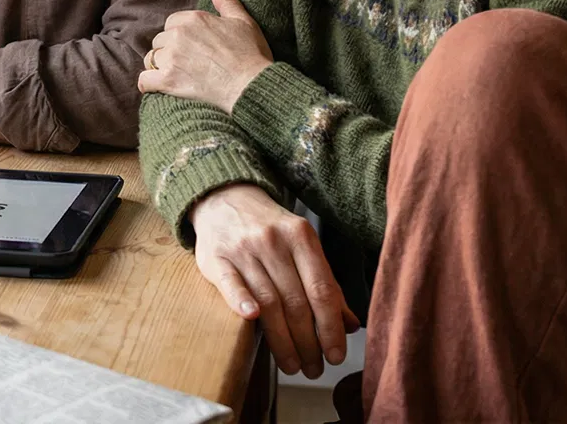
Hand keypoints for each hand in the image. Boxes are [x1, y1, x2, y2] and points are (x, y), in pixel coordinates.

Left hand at [139, 0, 274, 113]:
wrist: (251, 85)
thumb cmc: (250, 54)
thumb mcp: (242, 21)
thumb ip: (225, 0)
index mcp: (194, 19)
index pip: (171, 23)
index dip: (179, 35)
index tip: (191, 46)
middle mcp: (178, 35)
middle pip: (160, 40)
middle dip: (169, 50)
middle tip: (185, 62)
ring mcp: (171, 57)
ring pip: (151, 58)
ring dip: (159, 66)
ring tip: (175, 74)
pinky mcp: (168, 80)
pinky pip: (145, 80)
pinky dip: (149, 83)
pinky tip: (156, 86)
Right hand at [189, 184, 359, 377]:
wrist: (224, 197)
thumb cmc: (269, 229)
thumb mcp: (301, 246)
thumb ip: (324, 282)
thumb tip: (350, 324)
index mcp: (300, 236)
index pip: (321, 289)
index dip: (330, 326)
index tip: (336, 354)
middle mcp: (273, 241)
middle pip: (296, 301)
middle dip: (309, 342)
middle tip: (315, 368)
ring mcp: (243, 249)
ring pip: (268, 301)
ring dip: (282, 340)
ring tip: (293, 365)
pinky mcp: (216, 257)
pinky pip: (231, 282)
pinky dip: (241, 301)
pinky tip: (252, 320)